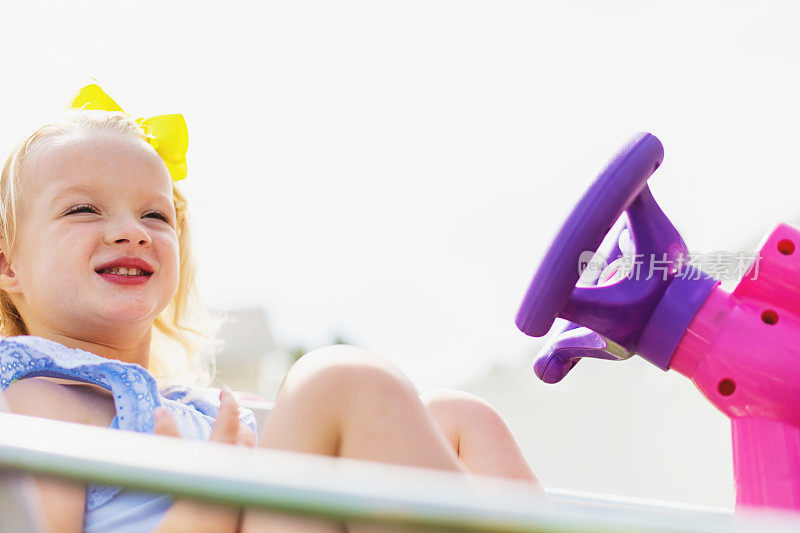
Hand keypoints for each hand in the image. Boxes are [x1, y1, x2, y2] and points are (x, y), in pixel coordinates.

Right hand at [151, 389, 250, 532]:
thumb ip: (167, 434)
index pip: (230, 416)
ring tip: (230, 438)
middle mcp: (239, 458)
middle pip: (246, 433)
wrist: (205, 525)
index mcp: (224, 448)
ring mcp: (244, 474)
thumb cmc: (189, 493)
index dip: (228, 401)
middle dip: (238, 421)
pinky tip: (231, 464)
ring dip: (241, 440)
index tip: (225, 392)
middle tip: (227, 414)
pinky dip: (241, 458)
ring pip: (249, 450)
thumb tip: (160, 410)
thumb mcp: (174, 459)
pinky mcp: (245, 489)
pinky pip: (247, 467)